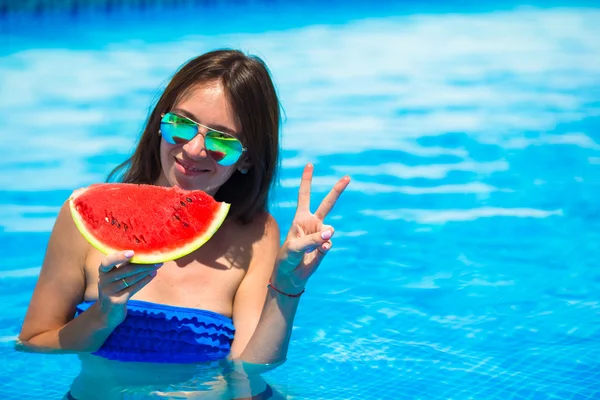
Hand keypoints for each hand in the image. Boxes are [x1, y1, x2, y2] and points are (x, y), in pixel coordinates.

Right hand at [96, 250, 160, 325]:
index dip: (119, 257)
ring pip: (131, 279)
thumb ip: (124, 265)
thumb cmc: (115, 288)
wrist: (108, 312)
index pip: (107, 262)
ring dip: (146, 272)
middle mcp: (103, 281)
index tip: (132, 253)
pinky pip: (134, 288)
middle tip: (156, 259)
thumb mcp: (115, 276)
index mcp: (102, 271)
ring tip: (156, 266)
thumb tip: (144, 253)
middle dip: (142, 264)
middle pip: (125, 270)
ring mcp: (109, 292)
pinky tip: (152, 275)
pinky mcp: (117, 301)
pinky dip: (144, 281)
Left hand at [274, 164, 349, 293]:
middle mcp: (312, 223)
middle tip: (348, 177)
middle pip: (327, 203)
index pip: (304, 195)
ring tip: (310, 246)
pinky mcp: (326, 246)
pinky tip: (317, 252)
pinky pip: (329, 243)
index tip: (310, 164)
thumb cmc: (286, 259)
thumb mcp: (294, 247)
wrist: (290, 277)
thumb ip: (311, 239)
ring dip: (321, 236)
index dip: (307, 180)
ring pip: (328, 229)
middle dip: (337, 190)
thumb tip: (330, 233)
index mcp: (300, 218)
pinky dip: (324, 247)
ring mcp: (320, 234)